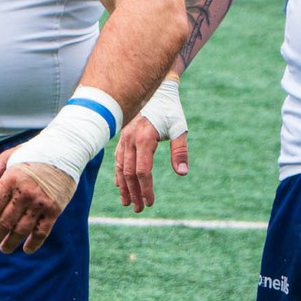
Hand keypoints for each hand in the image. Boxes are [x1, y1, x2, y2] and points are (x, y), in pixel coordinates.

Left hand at [0, 149, 76, 254]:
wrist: (65, 150)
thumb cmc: (32, 154)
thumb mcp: (7, 158)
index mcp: (10, 179)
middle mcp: (25, 192)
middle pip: (4, 222)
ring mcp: (40, 202)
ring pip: (21, 229)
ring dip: (11, 242)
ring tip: (4, 249)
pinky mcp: (55, 209)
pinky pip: (42, 231)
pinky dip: (34, 243)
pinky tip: (26, 249)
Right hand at [114, 79, 187, 212]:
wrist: (157, 90)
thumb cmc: (170, 110)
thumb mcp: (179, 129)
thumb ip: (180, 151)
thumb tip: (183, 173)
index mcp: (145, 138)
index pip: (143, 171)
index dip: (146, 189)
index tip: (151, 202)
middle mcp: (130, 139)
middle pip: (130, 173)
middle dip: (134, 193)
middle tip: (139, 209)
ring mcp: (123, 138)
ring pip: (121, 168)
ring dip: (124, 187)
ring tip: (128, 203)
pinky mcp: (122, 138)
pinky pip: (118, 160)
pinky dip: (119, 174)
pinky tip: (121, 186)